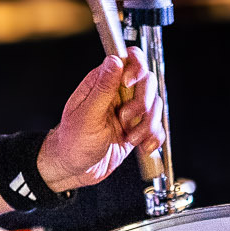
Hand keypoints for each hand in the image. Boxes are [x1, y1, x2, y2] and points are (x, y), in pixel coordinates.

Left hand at [37, 49, 165, 190]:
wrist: (75, 170)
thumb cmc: (72, 143)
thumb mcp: (87, 114)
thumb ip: (103, 87)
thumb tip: (114, 60)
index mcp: (102, 83)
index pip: (130, 60)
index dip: (136, 69)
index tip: (129, 85)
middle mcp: (118, 94)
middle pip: (148, 82)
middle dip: (142, 104)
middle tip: (124, 119)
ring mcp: (130, 111)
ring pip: (155, 106)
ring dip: (147, 124)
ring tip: (130, 137)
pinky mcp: (137, 128)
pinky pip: (157, 126)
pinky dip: (154, 137)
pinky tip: (142, 145)